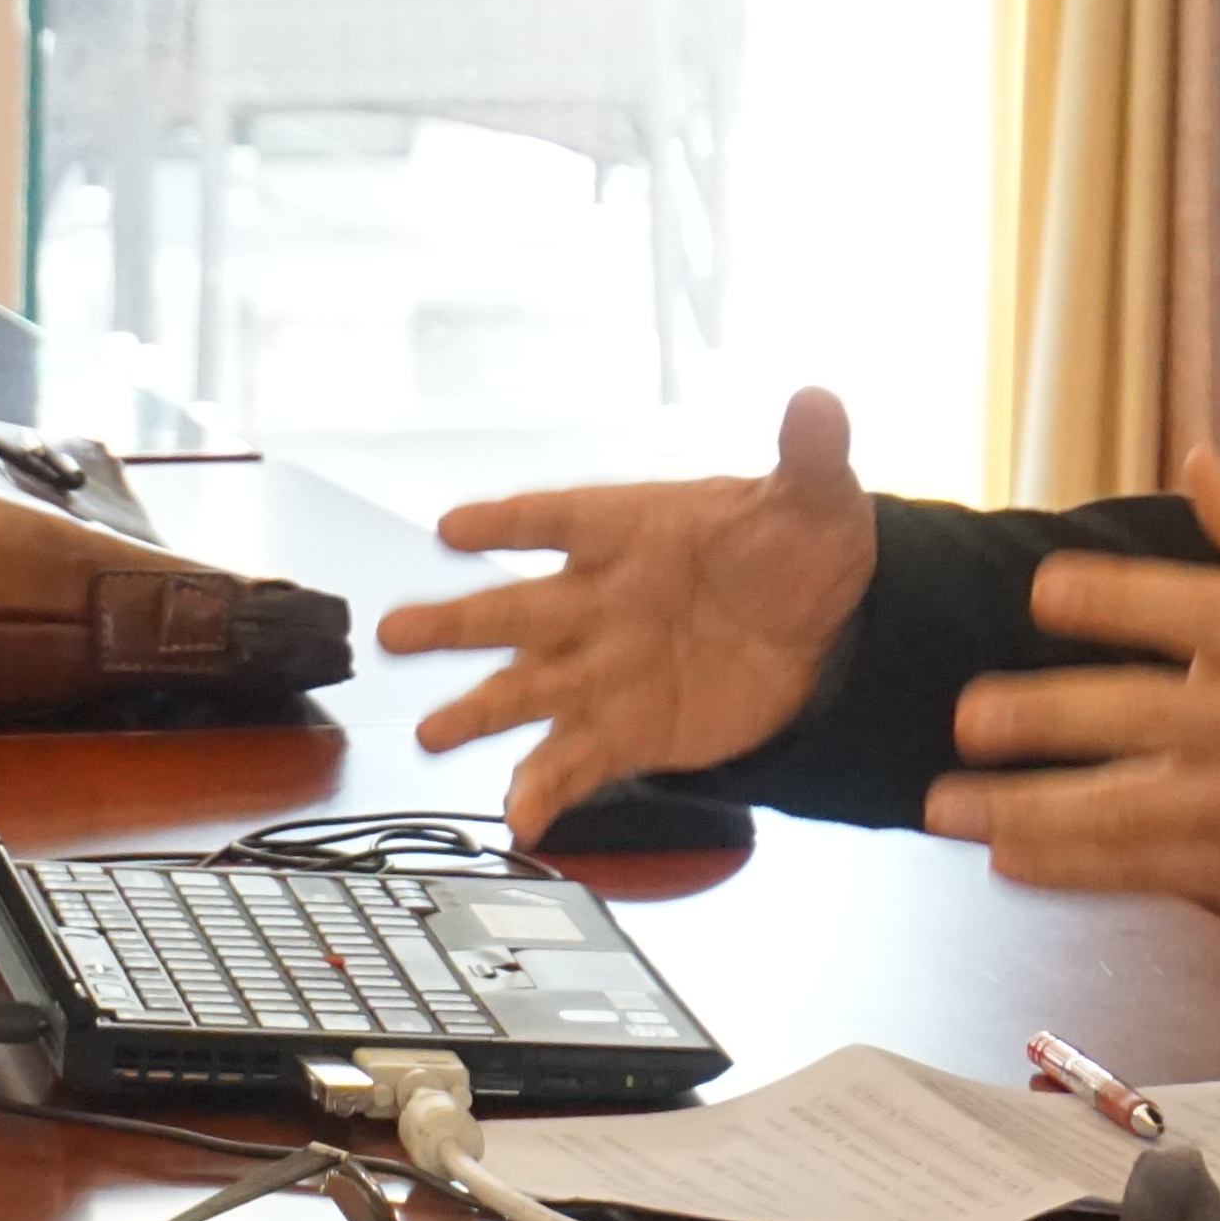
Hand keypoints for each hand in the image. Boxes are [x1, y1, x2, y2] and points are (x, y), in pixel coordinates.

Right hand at [378, 389, 881, 841]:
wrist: (824, 631)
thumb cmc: (796, 550)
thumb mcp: (814, 496)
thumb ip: (810, 452)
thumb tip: (820, 400)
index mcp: (628, 530)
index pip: (557, 518)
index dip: (508, 523)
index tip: (453, 529)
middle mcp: (596, 600)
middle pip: (513, 610)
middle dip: (456, 622)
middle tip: (395, 632)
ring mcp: (603, 670)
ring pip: (523, 692)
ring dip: (476, 712)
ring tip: (431, 735)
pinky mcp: (624, 730)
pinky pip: (573, 762)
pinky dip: (545, 791)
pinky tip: (521, 820)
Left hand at [927, 453, 1219, 918]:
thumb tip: (1196, 459)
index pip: (1161, 603)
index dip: (1091, 595)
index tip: (1042, 591)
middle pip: (1118, 715)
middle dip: (1030, 719)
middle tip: (965, 720)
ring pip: (1114, 806)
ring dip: (1022, 810)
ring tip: (948, 807)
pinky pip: (1146, 869)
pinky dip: (1075, 867)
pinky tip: (1015, 862)